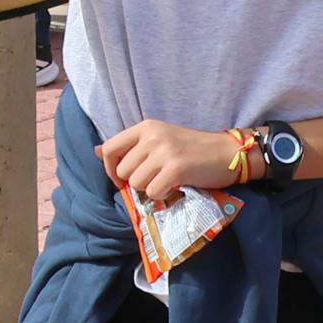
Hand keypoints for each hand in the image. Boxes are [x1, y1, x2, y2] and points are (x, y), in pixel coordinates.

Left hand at [97, 118, 242, 206]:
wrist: (227, 152)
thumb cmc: (193, 149)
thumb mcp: (159, 140)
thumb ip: (130, 147)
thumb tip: (96, 151)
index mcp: (146, 127)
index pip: (109, 148)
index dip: (110, 169)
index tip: (122, 178)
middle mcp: (152, 136)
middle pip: (122, 171)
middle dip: (136, 181)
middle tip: (155, 178)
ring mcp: (164, 151)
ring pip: (136, 184)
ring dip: (150, 188)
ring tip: (167, 180)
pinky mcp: (176, 168)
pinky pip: (153, 192)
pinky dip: (162, 195)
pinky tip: (175, 185)